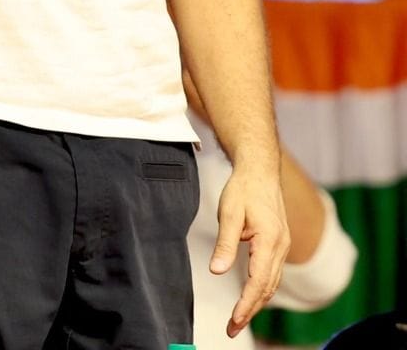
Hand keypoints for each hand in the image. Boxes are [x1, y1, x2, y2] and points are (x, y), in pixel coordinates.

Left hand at [210, 166, 289, 337]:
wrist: (260, 170)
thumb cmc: (244, 188)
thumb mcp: (229, 212)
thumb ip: (225, 243)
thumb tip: (217, 270)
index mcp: (269, 240)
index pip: (258, 282)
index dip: (246, 304)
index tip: (234, 321)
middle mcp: (281, 246)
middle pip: (267, 288)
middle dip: (250, 311)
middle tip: (232, 329)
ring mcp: (283, 246)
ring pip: (272, 283)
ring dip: (257, 303)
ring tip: (239, 319)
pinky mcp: (280, 244)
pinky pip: (274, 273)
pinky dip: (263, 289)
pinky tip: (252, 297)